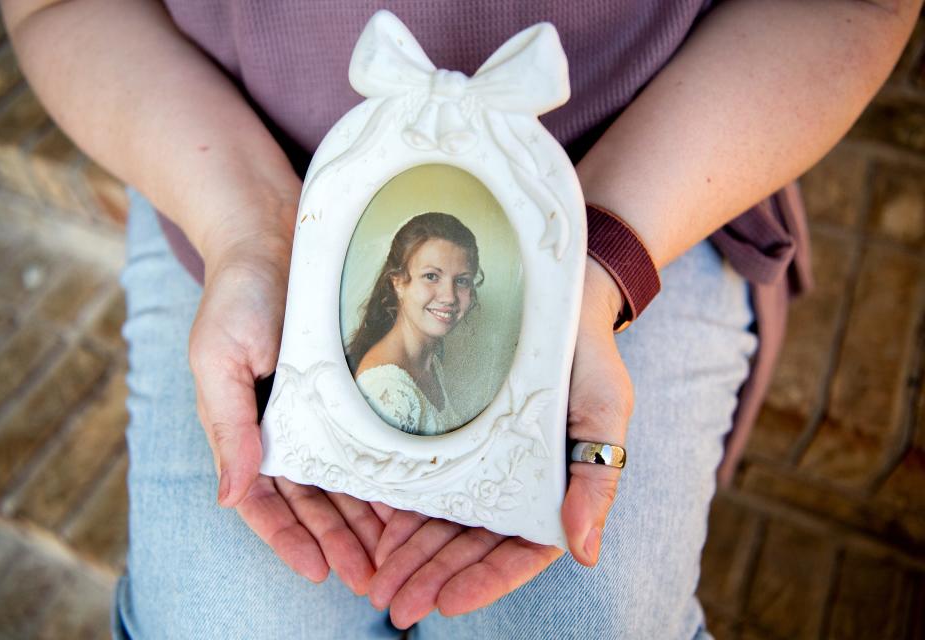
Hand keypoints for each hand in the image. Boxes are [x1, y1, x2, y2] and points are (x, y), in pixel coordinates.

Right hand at [187, 197, 390, 593]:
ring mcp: (317, 412)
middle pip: (310, 502)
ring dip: (364, 519)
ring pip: (343, 481)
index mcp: (243, 429)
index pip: (263, 500)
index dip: (288, 539)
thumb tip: (229, 495)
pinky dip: (385, 472)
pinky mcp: (349, 389)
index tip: (319, 570)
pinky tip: (409, 498)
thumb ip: (226, 427)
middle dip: (337, 541)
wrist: (273, 234)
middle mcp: (281, 429)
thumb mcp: (217, 358)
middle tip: (370, 577)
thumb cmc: (236, 295)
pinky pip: (369, 440)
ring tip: (395, 552)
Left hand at [367, 259, 631, 626]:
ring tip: (374, 579)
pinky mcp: (448, 438)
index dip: (484, 582)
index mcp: (551, 492)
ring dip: (407, 554)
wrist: (557, 300)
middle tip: (393, 603)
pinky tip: (369, 526)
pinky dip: (396, 506)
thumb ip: (597, 481)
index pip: (518, 553)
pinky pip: (419, 478)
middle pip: (467, 546)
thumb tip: (585, 552)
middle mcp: (510, 486)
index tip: (447, 603)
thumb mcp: (605, 413)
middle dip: (431, 577)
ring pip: (439, 522)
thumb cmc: (589, 361)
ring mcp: (478, 464)